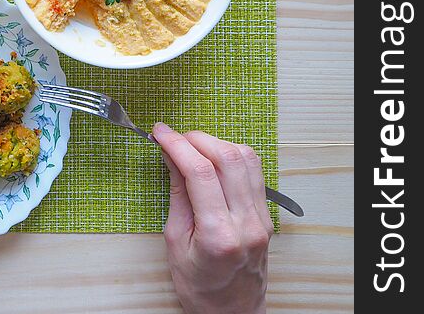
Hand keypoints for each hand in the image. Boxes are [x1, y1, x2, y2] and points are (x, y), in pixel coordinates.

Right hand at [152, 122, 272, 313]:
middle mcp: (247, 223)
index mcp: (219, 235)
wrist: (232, 312)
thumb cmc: (199, 287)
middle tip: (173, 137)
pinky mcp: (266, 215)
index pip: (200, 173)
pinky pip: (254, 172)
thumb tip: (172, 157)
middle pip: (228, 158)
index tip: (160, 133)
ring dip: (216, 142)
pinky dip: (232, 156)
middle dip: (197, 138)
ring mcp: (262, 218)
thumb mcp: (174, 243)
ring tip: (192, 145)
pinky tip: (213, 158)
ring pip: (246, 159)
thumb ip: (177, 196)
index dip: (178, 145)